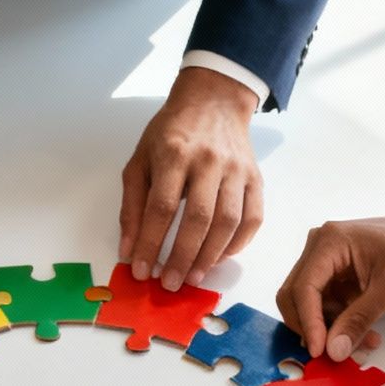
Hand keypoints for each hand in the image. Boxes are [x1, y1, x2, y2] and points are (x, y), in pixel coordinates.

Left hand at [119, 66, 262, 290]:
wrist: (215, 101)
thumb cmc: (171, 133)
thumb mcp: (140, 159)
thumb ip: (131, 205)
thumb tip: (129, 250)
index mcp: (174, 154)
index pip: (161, 207)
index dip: (150, 243)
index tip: (141, 270)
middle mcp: (209, 161)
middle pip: (198, 219)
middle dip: (182, 257)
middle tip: (171, 283)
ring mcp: (236, 170)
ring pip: (228, 222)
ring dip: (210, 256)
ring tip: (193, 277)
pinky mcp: (255, 178)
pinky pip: (253, 218)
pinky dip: (238, 244)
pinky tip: (219, 257)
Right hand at [278, 214, 384, 360]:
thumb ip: (360, 318)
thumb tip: (334, 349)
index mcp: (330, 242)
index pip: (304, 287)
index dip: (308, 322)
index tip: (319, 350)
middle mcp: (320, 249)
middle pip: (295, 296)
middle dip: (313, 328)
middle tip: (333, 353)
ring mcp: (326, 263)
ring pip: (308, 306)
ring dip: (329, 330)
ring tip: (362, 344)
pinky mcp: (334, 277)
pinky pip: (325, 307)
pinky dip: (339, 324)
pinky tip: (363, 334)